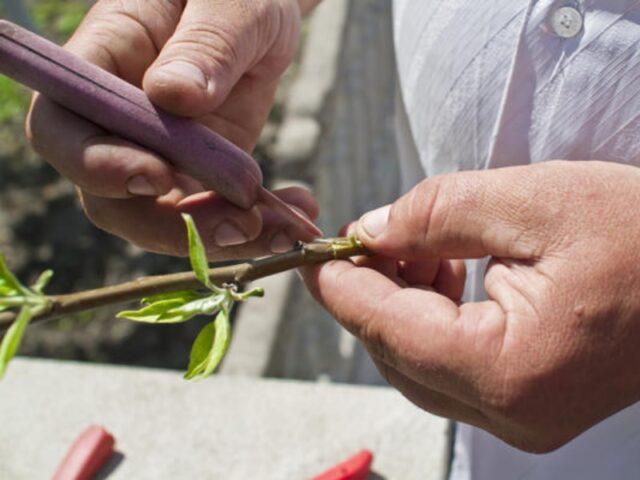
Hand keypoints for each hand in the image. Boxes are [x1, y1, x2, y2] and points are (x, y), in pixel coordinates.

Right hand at [26, 0, 320, 258]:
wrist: (260, 10)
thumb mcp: (230, 2)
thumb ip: (205, 44)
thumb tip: (173, 96)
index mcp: (102, 64)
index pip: (63, 130)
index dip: (98, 165)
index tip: (160, 177)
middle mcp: (120, 122)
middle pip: (113, 198)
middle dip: (176, 225)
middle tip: (245, 224)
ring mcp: (158, 154)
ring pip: (166, 221)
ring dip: (223, 238)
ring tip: (287, 230)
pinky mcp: (198, 174)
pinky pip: (211, 216)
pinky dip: (253, 228)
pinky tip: (294, 218)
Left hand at [302, 160, 639, 452]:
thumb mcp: (534, 202)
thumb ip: (437, 213)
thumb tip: (370, 231)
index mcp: (510, 371)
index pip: (390, 330)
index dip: (341, 289)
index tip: (311, 256)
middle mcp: (512, 414)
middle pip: (398, 354)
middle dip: (371, 292)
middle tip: (366, 237)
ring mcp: (523, 418)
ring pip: (421, 363)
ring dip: (401, 303)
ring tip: (415, 244)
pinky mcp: (531, 403)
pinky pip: (454, 366)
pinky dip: (433, 319)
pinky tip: (443, 271)